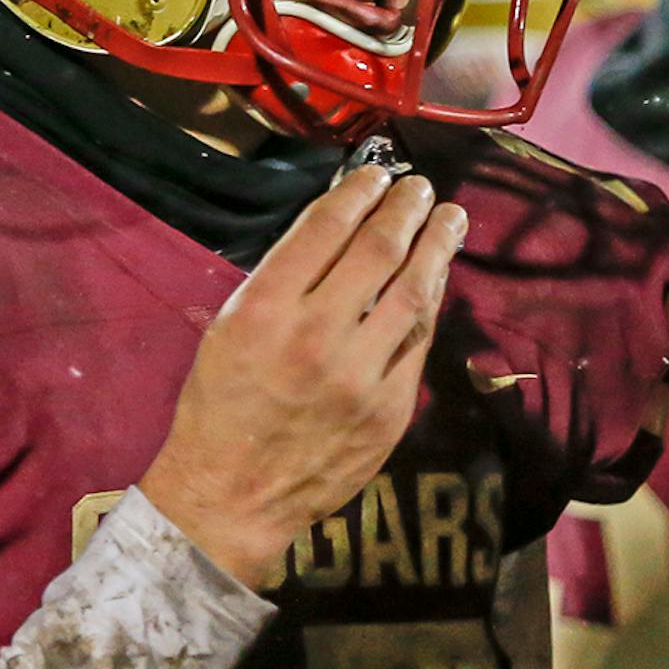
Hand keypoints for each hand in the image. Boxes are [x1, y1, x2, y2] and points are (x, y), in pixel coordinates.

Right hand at [138, 164, 465, 588]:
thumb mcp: (228, 329)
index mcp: (265, 311)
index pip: (324, 230)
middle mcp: (318, 335)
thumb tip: (334, 234)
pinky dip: (431, 302)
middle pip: (378, 252)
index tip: (376, 174)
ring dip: (436, 248)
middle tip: (420, 187)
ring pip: (413, 293)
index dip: (357, 193)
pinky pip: (419, 341)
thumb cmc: (218, 406)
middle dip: (405, 210)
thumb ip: (281, 282)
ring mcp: (362, 375)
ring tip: (449, 218)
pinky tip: (437, 279)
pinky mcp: (392, 408)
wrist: (234, 494)